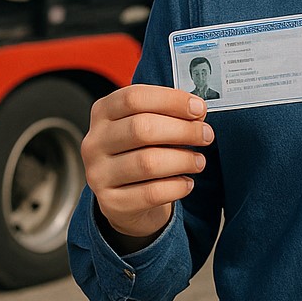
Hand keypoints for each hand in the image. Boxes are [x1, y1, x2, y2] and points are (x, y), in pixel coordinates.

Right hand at [81, 85, 214, 252]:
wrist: (124, 199)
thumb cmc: (139, 153)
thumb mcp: (143, 125)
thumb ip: (164, 114)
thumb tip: (197, 111)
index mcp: (102, 113)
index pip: (134, 98)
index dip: (171, 100)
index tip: (199, 108)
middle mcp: (95, 142)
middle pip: (141, 128)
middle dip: (183, 130)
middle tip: (206, 135)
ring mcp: (99, 174)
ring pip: (148, 162)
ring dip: (183, 160)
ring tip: (199, 161)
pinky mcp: (111, 202)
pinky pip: (151, 193)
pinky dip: (177, 187)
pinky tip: (187, 183)